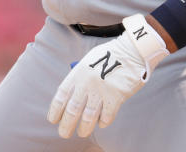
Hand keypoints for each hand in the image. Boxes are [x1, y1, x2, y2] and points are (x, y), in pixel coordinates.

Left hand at [47, 14, 168, 137]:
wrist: (132, 51)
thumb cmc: (109, 55)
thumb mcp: (88, 61)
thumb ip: (79, 77)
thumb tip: (71, 95)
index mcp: (77, 73)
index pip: (61, 96)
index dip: (55, 111)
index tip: (53, 120)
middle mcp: (87, 83)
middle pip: (72, 110)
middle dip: (66, 125)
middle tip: (64, 133)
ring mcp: (101, 91)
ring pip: (88, 118)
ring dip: (84, 128)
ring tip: (82, 132)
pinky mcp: (116, 98)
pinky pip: (106, 117)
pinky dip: (103, 122)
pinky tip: (101, 123)